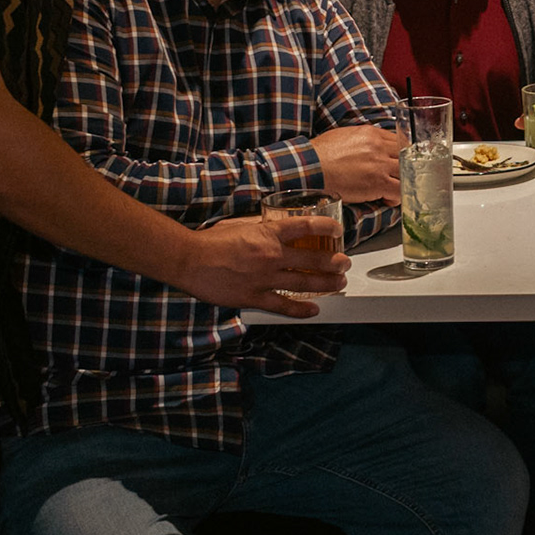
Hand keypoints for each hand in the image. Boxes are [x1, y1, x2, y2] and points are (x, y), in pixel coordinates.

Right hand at [175, 213, 348, 315]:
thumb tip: (272, 225)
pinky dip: (301, 310)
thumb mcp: (239, 224)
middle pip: (313, 258)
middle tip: (345, 263)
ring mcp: (265, 278)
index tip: (337, 230)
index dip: (326, 227)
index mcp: (268, 232)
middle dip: (334, 261)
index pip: (306, 226)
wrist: (189, 259)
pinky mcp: (254, 297)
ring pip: (305, 283)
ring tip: (339, 284)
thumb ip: (259, 226)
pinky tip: (314, 310)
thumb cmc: (210, 240)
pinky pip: (283, 305)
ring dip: (327, 283)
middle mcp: (272, 255)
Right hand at [312, 124, 404, 203]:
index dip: (399, 154)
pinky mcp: (378, 182)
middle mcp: (379, 146)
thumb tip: (367, 146)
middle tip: (397, 177)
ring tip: (391, 190)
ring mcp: (380, 164)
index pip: (398, 140)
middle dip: (403, 167)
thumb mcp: (344, 136)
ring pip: (406, 173)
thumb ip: (362, 140)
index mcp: (371, 133)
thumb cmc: (321, 154)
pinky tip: (387, 200)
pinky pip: (399, 190)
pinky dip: (396, 197)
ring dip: (401, 182)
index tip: (396, 162)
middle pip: (405, 156)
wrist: (311, 168)